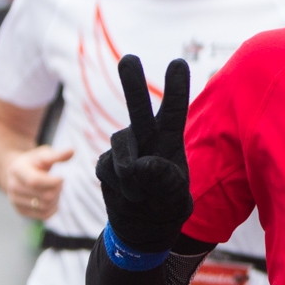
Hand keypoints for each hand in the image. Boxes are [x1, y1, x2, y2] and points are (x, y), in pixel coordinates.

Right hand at [6, 145, 74, 219]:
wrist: (16, 173)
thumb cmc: (33, 162)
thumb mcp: (43, 155)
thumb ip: (57, 155)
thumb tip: (72, 150)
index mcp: (17, 170)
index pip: (35, 181)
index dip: (53, 182)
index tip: (61, 178)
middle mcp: (12, 187)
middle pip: (44, 196)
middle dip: (58, 189)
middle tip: (59, 182)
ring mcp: (15, 201)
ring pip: (45, 207)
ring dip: (56, 199)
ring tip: (55, 189)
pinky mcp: (21, 211)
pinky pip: (44, 215)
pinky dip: (53, 208)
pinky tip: (53, 199)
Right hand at [94, 54, 192, 253]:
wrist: (144, 226)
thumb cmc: (167, 204)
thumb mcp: (176, 197)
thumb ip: (165, 180)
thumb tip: (141, 163)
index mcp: (170, 139)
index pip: (174, 110)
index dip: (176, 88)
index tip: (178, 62)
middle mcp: (146, 137)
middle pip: (137, 107)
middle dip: (131, 83)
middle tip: (128, 58)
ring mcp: (124, 149)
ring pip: (120, 145)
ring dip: (130, 171)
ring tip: (141, 193)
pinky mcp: (105, 163)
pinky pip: (107, 169)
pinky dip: (119, 186)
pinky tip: (129, 195)